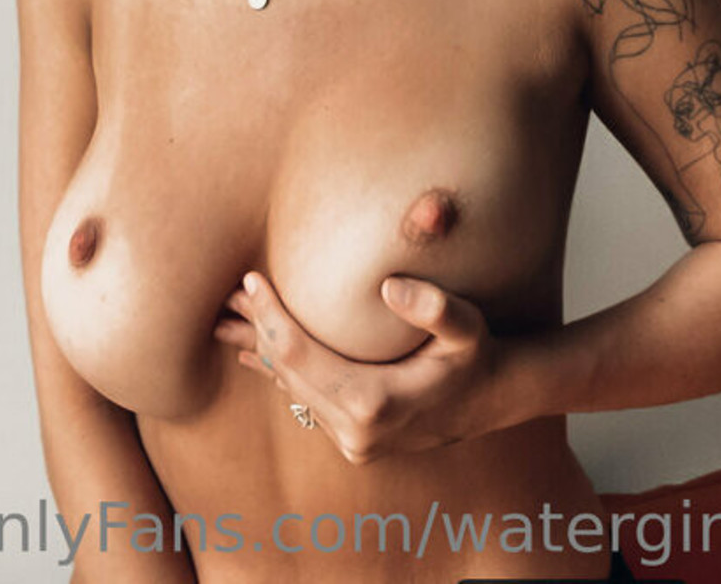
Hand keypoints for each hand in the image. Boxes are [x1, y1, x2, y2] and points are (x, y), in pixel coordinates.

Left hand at [213, 271, 511, 465]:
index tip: (250, 278)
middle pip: (286, 372)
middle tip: (228, 289)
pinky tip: (257, 353)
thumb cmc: (476, 356)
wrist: (491, 399)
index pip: (299, 354)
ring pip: (291, 389)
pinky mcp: (353, 440)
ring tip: (231, 314)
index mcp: (372, 404)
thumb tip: (389, 287)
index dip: (270, 316)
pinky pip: (304, 401)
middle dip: (257, 328)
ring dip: (263, 349)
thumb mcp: (467, 327)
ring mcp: (352, 441)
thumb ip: (435, 307)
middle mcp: (355, 432)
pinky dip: (281, 371)